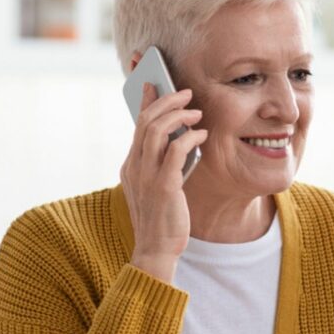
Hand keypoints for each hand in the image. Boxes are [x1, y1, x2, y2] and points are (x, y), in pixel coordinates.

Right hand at [120, 83, 207, 282]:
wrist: (156, 250)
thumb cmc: (162, 218)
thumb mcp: (157, 186)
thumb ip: (162, 163)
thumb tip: (179, 138)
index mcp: (130, 165)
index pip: (137, 125)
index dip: (146, 101)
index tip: (155, 83)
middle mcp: (134, 167)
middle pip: (145, 121)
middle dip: (166, 101)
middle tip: (186, 93)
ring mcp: (146, 176)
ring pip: (157, 130)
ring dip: (179, 115)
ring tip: (197, 112)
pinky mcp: (163, 186)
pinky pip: (175, 150)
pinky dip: (190, 137)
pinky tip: (202, 135)